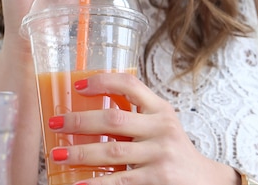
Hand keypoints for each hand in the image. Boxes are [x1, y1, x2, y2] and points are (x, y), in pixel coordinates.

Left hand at [48, 72, 238, 184]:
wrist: (203, 180)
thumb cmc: (173, 151)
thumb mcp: (161, 126)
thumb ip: (137, 117)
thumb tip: (89, 111)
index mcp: (160, 110)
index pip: (130, 85)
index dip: (102, 82)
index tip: (78, 86)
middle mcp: (161, 128)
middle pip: (114, 119)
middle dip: (79, 121)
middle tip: (54, 123)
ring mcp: (160, 154)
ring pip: (112, 151)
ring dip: (80, 153)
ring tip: (57, 154)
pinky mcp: (157, 179)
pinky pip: (120, 181)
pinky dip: (97, 183)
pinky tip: (78, 184)